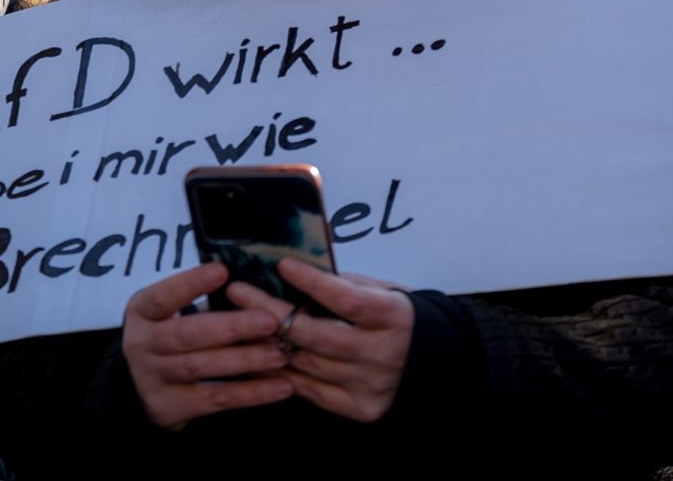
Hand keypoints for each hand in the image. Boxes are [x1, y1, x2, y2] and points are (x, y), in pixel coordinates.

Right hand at [122, 263, 293, 430]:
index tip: (222, 271)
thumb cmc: (167, 335)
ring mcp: (153, 378)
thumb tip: (245, 286)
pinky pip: (216, 399)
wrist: (137, 389)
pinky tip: (281, 387)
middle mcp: (142, 345)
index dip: (190, 283)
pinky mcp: (171, 407)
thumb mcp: (167, 312)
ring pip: (202, 368)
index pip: (163, 296)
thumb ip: (195, 297)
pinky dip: (250, 393)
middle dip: (231, 327)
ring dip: (244, 360)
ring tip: (280, 355)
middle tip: (270, 321)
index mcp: (142, 312)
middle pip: (187, 335)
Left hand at [227, 259, 414, 422]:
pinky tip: (254, 357)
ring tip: (236, 324)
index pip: (345, 298)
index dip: (313, 282)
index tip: (283, 265)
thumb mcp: (383, 292)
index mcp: (390, 317)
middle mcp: (379, 353)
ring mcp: (367, 384)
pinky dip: (279, 373)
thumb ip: (346, 286)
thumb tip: (298, 274)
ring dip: (266, 343)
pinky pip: (307, 390)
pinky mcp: (358, 407)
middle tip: (237, 293)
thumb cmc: (399, 319)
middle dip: (269, 311)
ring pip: (304, 363)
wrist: (436, 364)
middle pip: (313, 333)